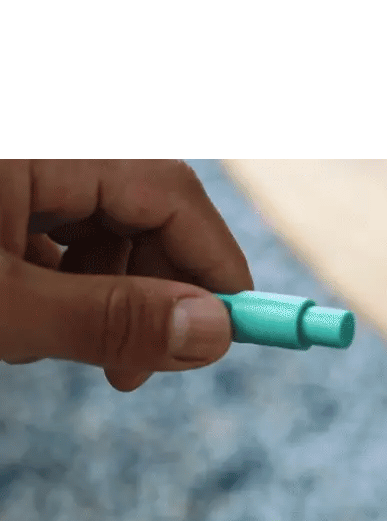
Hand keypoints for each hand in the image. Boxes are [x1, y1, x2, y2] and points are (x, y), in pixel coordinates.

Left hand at [0, 159, 252, 390]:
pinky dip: (56, 285)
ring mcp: (15, 173)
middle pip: (139, 213)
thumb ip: (109, 317)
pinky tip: (25, 323)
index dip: (213, 265)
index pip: (171, 192)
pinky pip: (51, 234)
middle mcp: (40, 152)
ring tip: (48, 345)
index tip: (231, 334)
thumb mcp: (2, 305)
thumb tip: (215, 332)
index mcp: (46, 150)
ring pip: (96, 230)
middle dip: (149, 294)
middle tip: (132, 370)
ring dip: (99, 298)